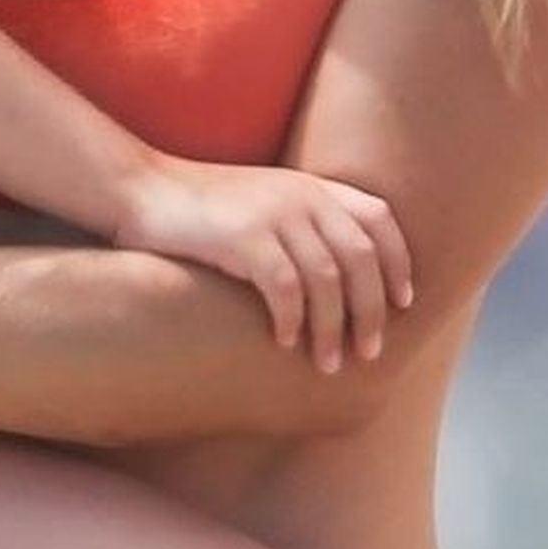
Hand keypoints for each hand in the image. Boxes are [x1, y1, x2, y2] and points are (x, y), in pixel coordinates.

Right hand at [112, 151, 413, 373]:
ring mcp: (273, 214)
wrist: (143, 189)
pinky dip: (293, 320)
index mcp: (311, 185)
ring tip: (328, 363)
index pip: (379, 217)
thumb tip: (338, 278)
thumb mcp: (264, 202)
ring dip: (334, 329)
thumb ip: (302, 222)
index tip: (404, 301)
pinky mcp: (244, 238)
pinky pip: (286, 289)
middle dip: (372, 310)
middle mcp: (301, 195)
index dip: (399, 261)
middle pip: (362, 257)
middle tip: (370, 352)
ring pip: (328, 280)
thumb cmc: (203, 207)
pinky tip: (286, 342)